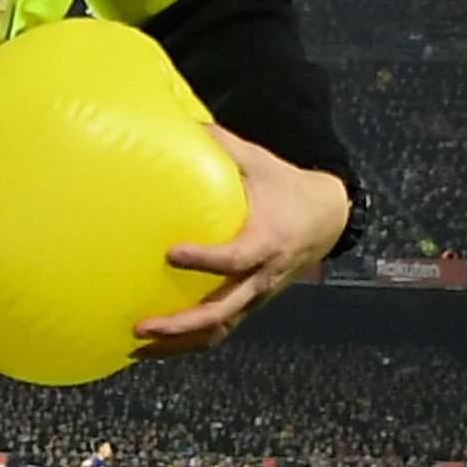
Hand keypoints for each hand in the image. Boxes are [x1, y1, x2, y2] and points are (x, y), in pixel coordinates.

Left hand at [132, 126, 350, 359]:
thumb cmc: (286, 186)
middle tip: (141, 325)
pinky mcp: (252, 305)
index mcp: (267, 240)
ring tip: (139, 347)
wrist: (326, 218)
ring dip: (180, 343)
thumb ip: (223, 145)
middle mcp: (262, 276)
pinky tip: (157, 346)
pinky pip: (221, 330)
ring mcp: (257, 296)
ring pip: (219, 330)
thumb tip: (183, 119)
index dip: (204, 259)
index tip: (170, 253)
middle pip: (222, 311)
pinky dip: (191, 342)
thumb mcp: (260, 161)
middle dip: (181, 324)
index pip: (235, 258)